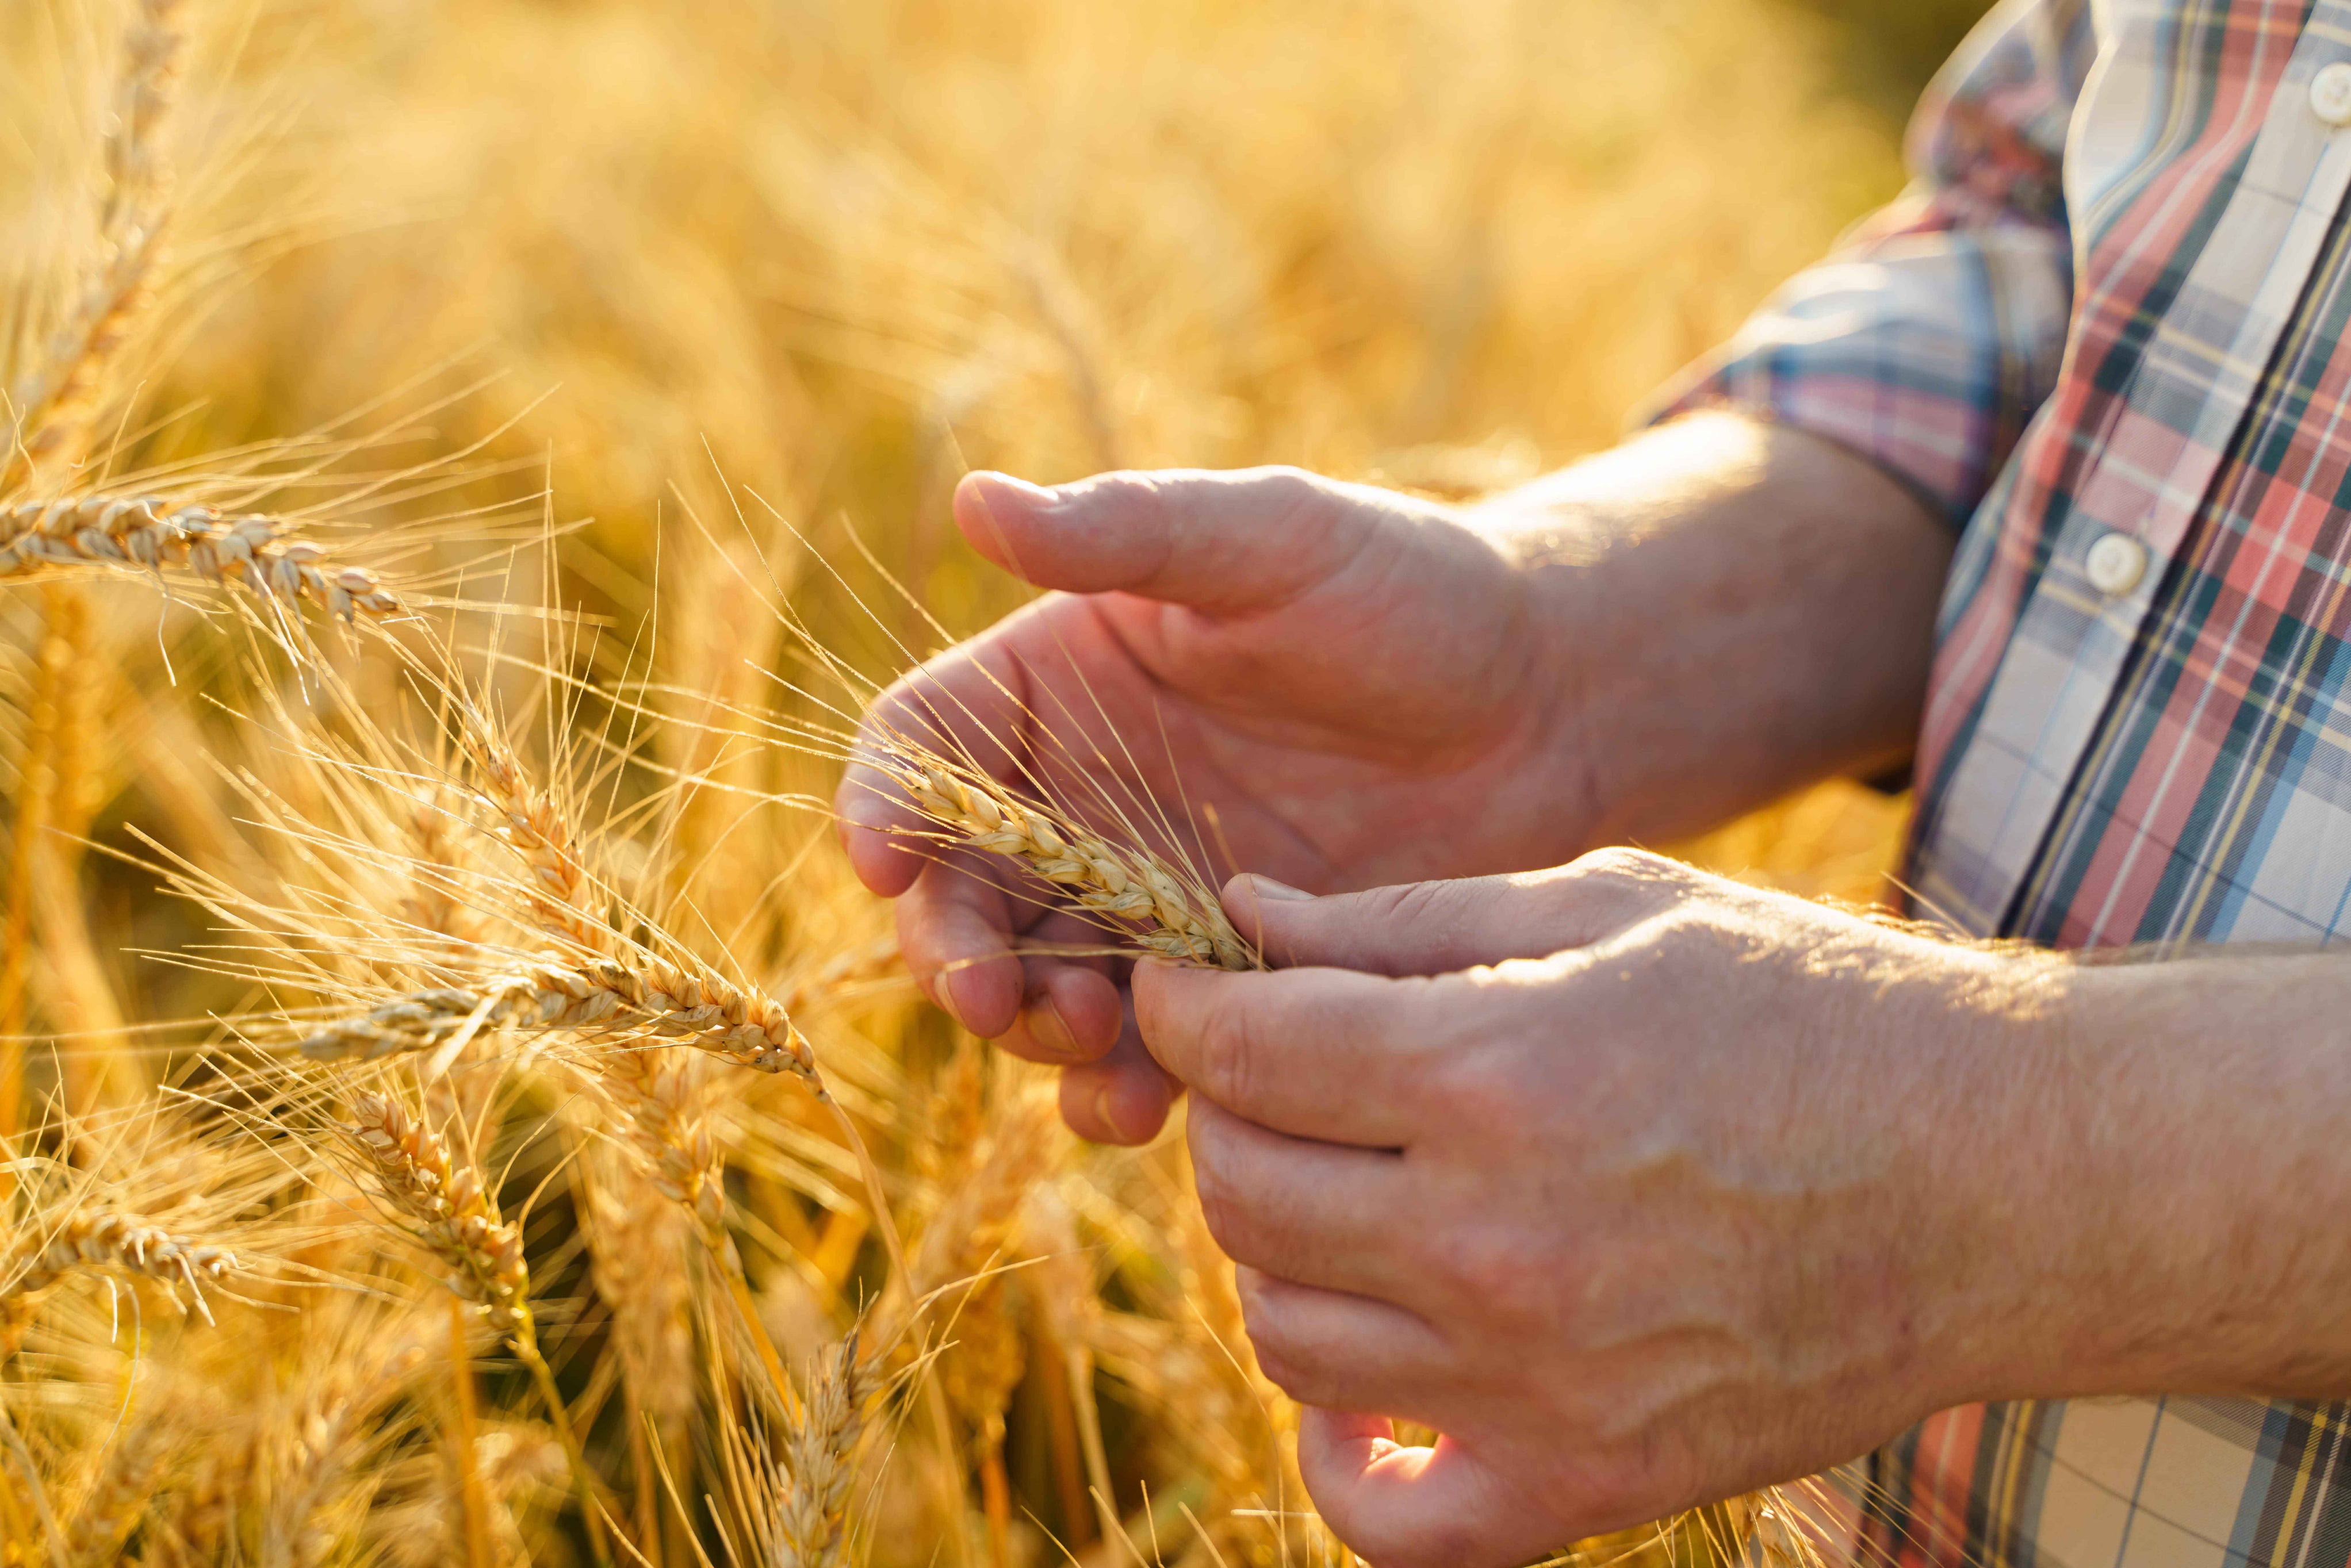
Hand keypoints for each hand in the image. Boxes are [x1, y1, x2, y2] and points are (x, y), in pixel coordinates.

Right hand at [837, 466, 1590, 1142]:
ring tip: (1090, 1041)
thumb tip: (976, 496)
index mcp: (1055, 685)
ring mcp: (1145, 899)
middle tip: (988, 994)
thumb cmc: (1403, 587)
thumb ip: (1128, 530)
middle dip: (952, 947)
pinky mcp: (1220, 977)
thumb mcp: (1268, 538)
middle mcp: (1078, 800)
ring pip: (1036, 983)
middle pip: (958, 889)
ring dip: (1034, 1029)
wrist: (1544, 704)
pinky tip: (1148, 1105)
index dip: (884, 805)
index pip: (922, 747)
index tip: (883, 864)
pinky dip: (1126, 1085)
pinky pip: (1144, 1047)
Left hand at [1135, 851, 2078, 1567]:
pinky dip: (1339, 1451)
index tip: (1193, 992)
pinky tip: (1368, 1370)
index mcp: (1498, 1074)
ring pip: (1282, 1331)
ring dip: (1278, 1254)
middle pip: (1243, 1192)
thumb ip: (1402, 918)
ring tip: (1344, 1196)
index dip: (1188, 1010)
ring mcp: (1540, 1385)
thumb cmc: (1808, 1010)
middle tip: (1288, 1080)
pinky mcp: (1590, 1483)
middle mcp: (1499, 1243)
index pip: (1244, 1054)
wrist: (2004, 1178)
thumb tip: (1241, 915)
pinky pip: (1380, 1516)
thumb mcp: (1612, 908)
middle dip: (1232, 1117)